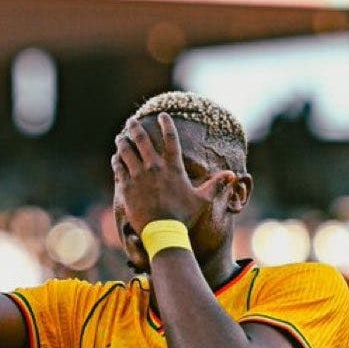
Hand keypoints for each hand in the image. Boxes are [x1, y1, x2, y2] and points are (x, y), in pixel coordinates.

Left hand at [113, 113, 235, 234]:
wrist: (162, 231)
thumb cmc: (183, 216)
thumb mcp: (202, 199)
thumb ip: (216, 185)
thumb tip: (232, 175)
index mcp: (173, 167)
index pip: (171, 138)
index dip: (166, 124)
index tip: (162, 115)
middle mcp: (154, 167)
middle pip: (142, 140)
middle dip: (136, 128)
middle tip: (132, 121)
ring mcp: (138, 176)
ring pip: (127, 152)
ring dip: (123, 142)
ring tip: (120, 137)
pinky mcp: (127, 187)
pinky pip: (119, 168)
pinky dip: (117, 161)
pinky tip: (115, 157)